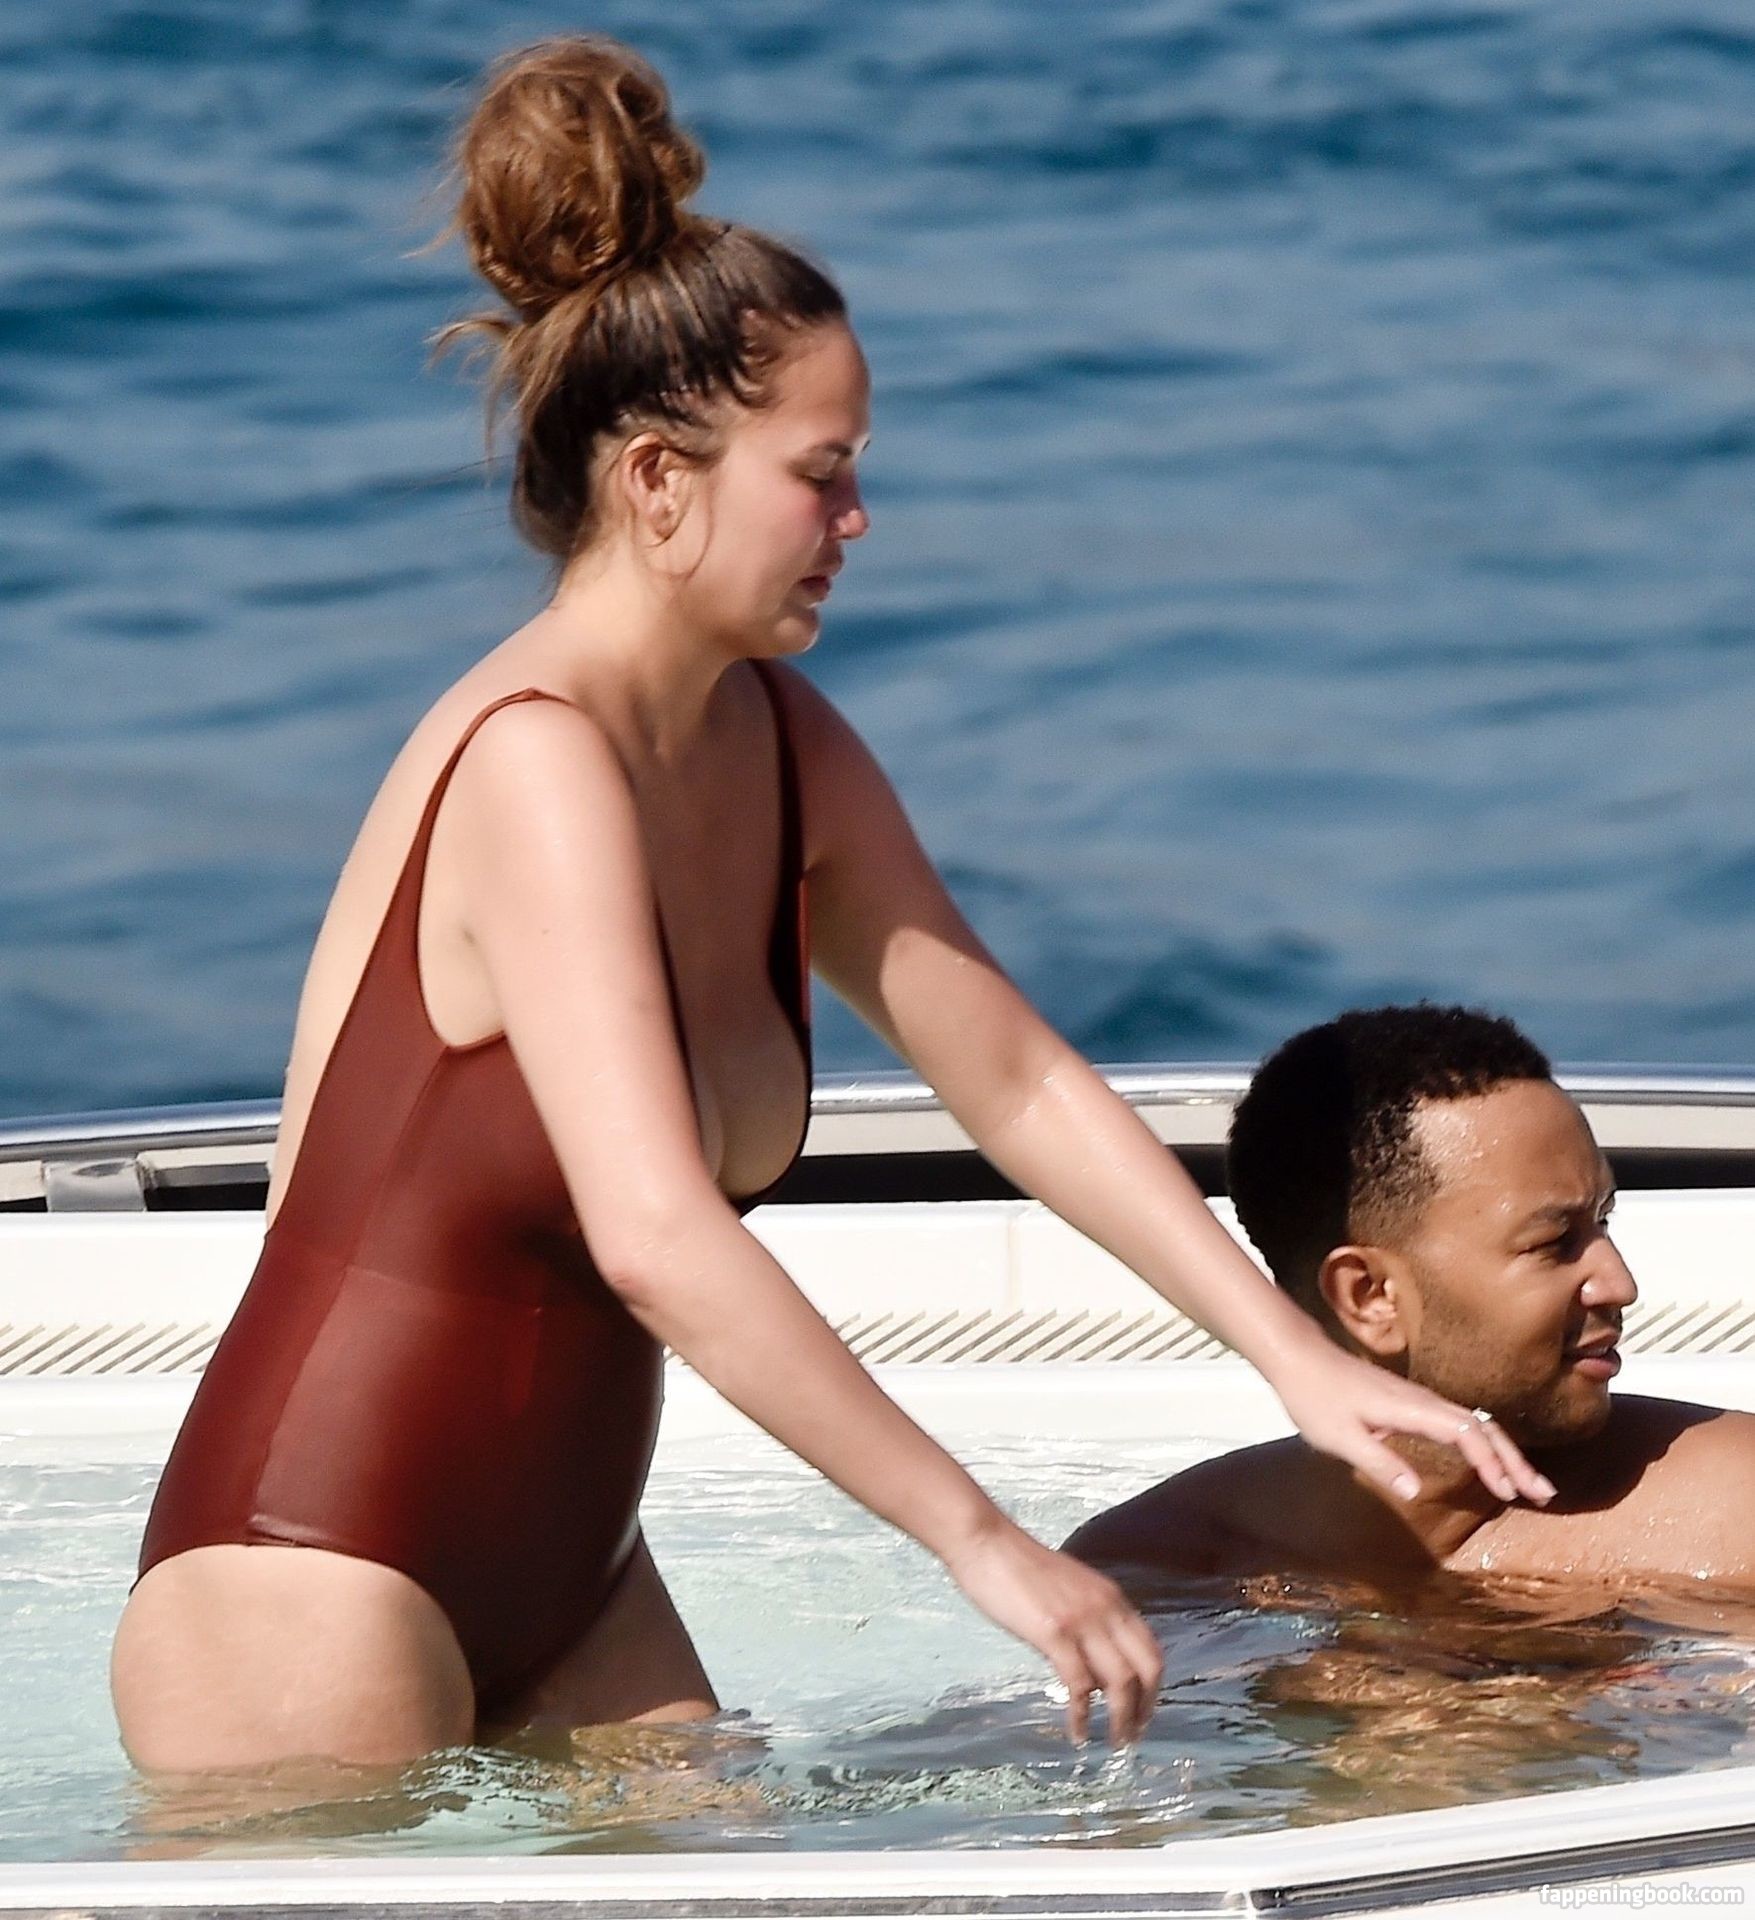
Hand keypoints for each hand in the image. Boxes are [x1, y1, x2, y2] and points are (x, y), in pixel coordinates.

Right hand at [940, 1515, 1163, 1744]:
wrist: (987, 1542)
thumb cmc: (1018, 1565)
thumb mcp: (1069, 1589)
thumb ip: (1088, 1621)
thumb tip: (1093, 1669)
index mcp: (1111, 1597)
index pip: (1150, 1648)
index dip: (1152, 1686)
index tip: (1143, 1711)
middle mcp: (1106, 1608)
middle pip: (1147, 1668)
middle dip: (1145, 1707)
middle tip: (1133, 1734)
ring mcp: (1082, 1621)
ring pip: (1121, 1682)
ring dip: (1121, 1718)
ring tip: (1112, 1742)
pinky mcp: (1054, 1633)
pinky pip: (1079, 1685)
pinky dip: (1082, 1715)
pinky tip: (1076, 1731)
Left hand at [1268, 1337, 1557, 1505]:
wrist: (1298, 1355)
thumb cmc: (1314, 1396)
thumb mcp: (1340, 1437)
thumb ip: (1379, 1463)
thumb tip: (1417, 1493)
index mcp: (1411, 1409)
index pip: (1466, 1433)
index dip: (1492, 1462)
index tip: (1510, 1493)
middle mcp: (1423, 1401)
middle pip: (1482, 1428)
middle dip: (1515, 1460)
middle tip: (1543, 1493)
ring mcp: (1419, 1400)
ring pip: (1474, 1424)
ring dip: (1503, 1453)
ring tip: (1527, 1484)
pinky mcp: (1412, 1403)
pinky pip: (1459, 1423)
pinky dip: (1483, 1444)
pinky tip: (1487, 1463)